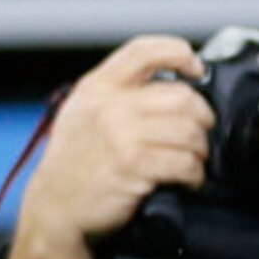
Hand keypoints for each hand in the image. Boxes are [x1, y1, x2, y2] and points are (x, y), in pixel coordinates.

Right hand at [7, 36, 210, 258]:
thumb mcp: (85, 114)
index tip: (195, 69)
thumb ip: (120, 94)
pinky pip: (186, 163)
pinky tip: (188, 181)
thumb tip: (175, 82)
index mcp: (98, 87)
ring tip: (192, 162)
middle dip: (202, 119)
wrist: (56, 207)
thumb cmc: (77, 163)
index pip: (143, 51)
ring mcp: (120, 135)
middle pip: (182, 97)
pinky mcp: (133, 165)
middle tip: (197, 137)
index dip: (178, 53)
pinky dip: (195, 175)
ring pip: (190, 131)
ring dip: (200, 151)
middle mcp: (109, 106)